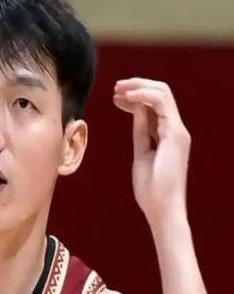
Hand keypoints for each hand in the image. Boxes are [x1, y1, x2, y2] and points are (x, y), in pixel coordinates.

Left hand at [113, 78, 190, 224]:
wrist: (161, 207)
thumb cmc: (151, 188)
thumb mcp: (141, 153)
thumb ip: (141, 132)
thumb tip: (137, 112)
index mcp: (167, 134)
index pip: (154, 106)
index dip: (135, 97)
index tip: (116, 97)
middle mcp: (175, 129)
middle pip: (160, 94)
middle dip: (137, 86)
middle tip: (116, 87)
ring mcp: (177, 131)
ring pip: (163, 93)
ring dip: (139, 87)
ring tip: (118, 89)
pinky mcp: (175, 134)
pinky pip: (162, 104)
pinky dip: (144, 95)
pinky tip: (128, 97)